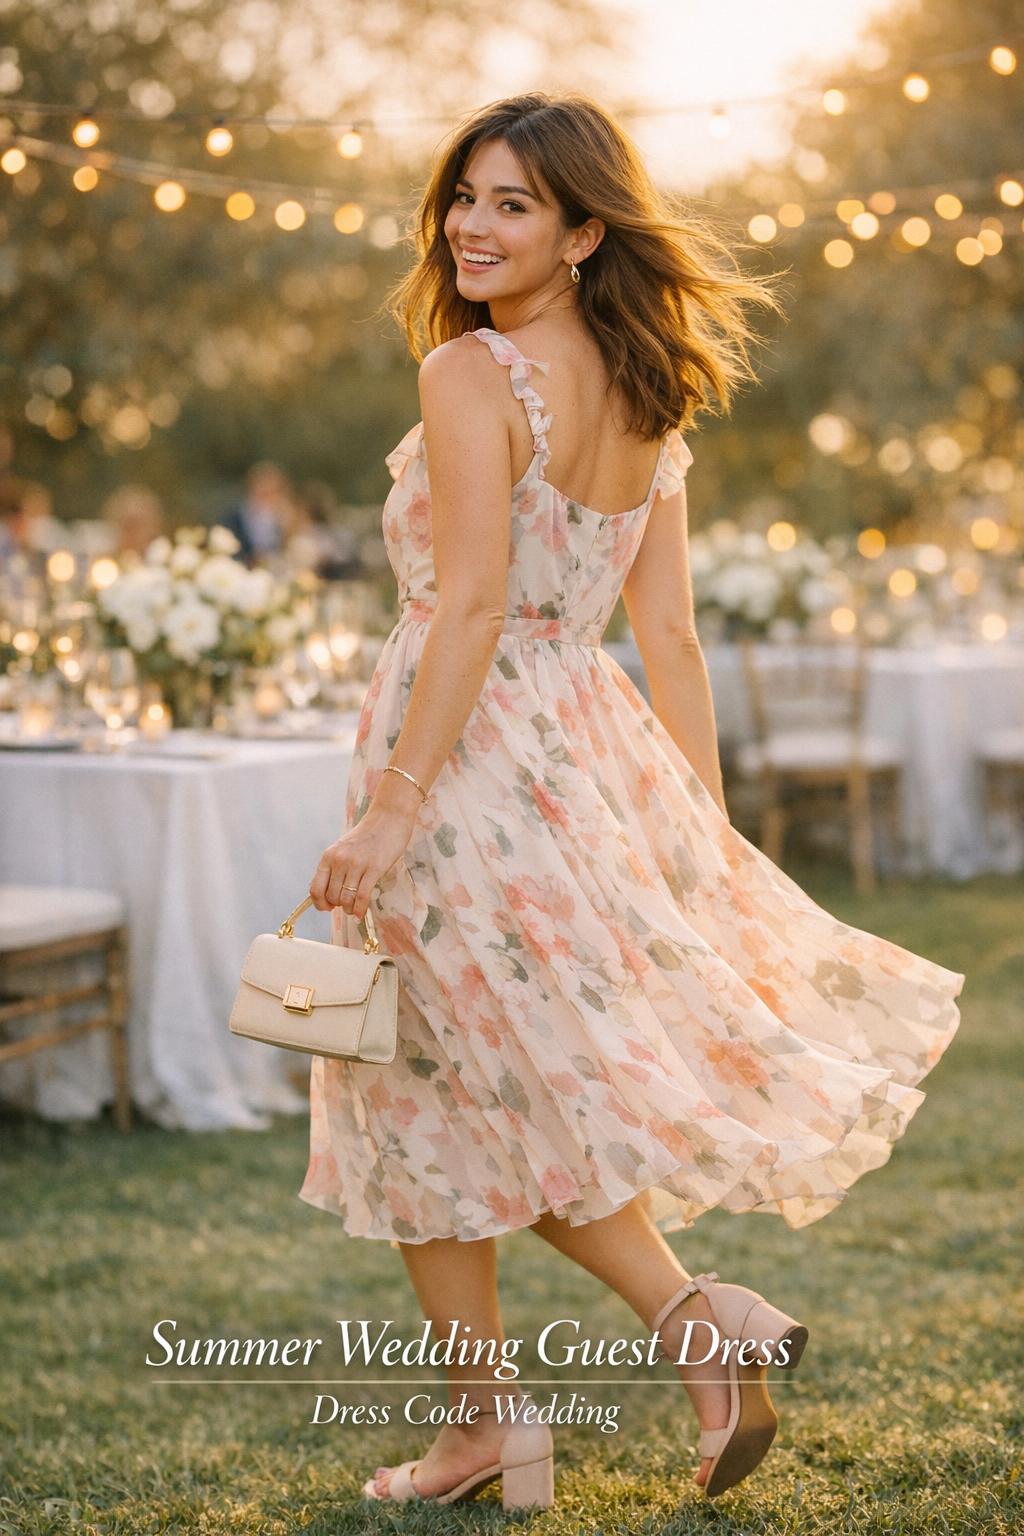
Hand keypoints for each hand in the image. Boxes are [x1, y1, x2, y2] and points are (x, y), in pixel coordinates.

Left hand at [309, 803, 416, 920]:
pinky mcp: (374, 868)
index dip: (319, 903)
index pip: (315, 888)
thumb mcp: (343, 848)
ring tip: (354, 908)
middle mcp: (340, 860)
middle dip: (338, 906)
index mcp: (329, 856)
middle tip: (346, 905)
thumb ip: (334, 867)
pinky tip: (361, 913)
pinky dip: (360, 909)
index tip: (327, 907)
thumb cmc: (367, 835)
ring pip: (346, 899)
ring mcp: (356, 864)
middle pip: (332, 896)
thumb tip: (328, 893)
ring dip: (349, 909)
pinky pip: (362, 897)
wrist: (389, 817)